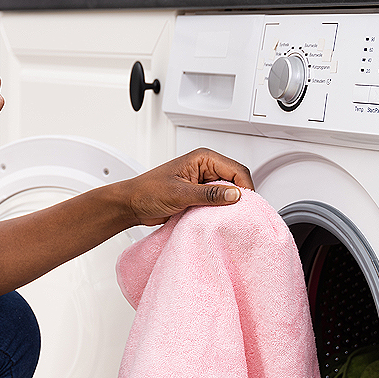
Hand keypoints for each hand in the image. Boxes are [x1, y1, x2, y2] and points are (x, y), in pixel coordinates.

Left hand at [124, 148, 253, 225]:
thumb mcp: (180, 193)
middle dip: (239, 196)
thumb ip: (209, 194)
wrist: (131, 205)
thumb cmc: (147, 191)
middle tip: (239, 213)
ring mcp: (203, 182)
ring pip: (228, 193)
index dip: (245, 187)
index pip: (236, 169)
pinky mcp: (199, 195)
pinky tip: (216, 219)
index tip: (247, 205)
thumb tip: (234, 195)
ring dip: (228, 205)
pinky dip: (219, 211)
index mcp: (203, 158)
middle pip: (236, 180)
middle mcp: (205, 168)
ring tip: (226, 217)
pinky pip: (218, 202)